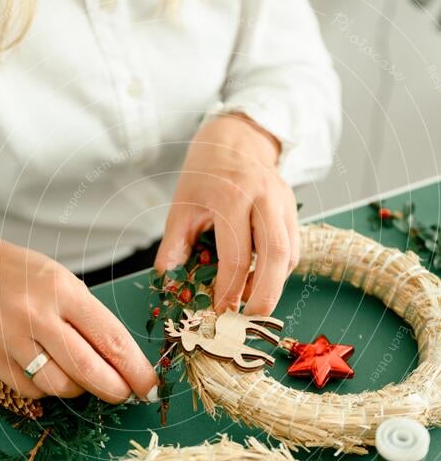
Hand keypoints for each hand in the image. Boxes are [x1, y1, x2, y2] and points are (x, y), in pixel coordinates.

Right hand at [0, 235, 157, 402]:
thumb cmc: (31, 280)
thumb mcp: (68, 285)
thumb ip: (94, 323)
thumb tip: (125, 367)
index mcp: (65, 291)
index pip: (111, 339)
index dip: (135, 369)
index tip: (149, 386)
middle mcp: (36, 314)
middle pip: (87, 369)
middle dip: (114, 389)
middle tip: (124, 394)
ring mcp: (10, 338)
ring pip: (58, 386)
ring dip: (79, 389)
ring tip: (80, 375)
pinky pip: (30, 391)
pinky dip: (47, 389)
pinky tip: (48, 370)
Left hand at [155, 113, 299, 314]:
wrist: (237, 139)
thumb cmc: (205, 173)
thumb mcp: (181, 206)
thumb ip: (173, 246)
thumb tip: (167, 283)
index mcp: (231, 196)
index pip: (236, 255)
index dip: (229, 290)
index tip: (219, 313)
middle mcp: (263, 199)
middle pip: (277, 255)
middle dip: (266, 295)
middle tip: (249, 320)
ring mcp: (283, 202)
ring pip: (290, 254)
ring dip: (274, 284)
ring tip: (251, 303)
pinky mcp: (293, 209)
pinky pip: (294, 247)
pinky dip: (279, 270)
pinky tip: (261, 279)